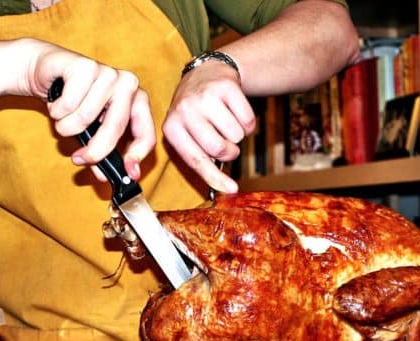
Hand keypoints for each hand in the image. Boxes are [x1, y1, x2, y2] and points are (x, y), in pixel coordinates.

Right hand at [22, 39, 154, 180]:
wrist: (47, 72)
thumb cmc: (73, 104)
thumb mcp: (90, 133)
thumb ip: (100, 155)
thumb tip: (104, 177)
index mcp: (137, 101)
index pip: (146, 133)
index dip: (137, 156)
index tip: (128, 173)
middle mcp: (128, 85)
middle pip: (115, 128)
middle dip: (95, 150)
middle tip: (79, 159)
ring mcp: (108, 72)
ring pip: (86, 117)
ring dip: (67, 125)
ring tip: (64, 116)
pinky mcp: (86, 66)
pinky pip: (68, 104)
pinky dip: (56, 110)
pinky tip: (57, 101)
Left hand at [162, 61, 255, 193]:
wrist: (207, 71)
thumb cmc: (198, 111)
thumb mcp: (187, 131)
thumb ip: (199, 157)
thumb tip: (225, 188)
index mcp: (171, 127)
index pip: (195, 160)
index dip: (215, 177)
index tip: (232, 189)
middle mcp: (184, 110)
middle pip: (218, 148)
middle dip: (229, 152)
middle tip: (227, 142)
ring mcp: (205, 97)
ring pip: (236, 136)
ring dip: (238, 134)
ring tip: (227, 121)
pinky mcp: (226, 87)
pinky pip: (248, 120)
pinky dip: (248, 122)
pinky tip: (236, 111)